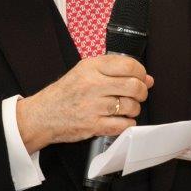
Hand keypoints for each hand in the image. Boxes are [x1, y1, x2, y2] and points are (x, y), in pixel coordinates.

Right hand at [16, 55, 154, 153]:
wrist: (42, 115)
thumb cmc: (65, 93)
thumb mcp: (84, 72)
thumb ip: (114, 72)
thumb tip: (147, 79)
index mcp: (91, 67)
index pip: (128, 65)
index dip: (141, 72)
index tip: (141, 77)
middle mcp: (93, 85)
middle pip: (134, 86)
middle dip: (142, 91)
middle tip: (138, 94)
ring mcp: (93, 106)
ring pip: (131, 106)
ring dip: (134, 109)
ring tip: (126, 108)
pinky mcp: (94, 125)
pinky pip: (124, 125)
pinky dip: (128, 123)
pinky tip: (121, 120)